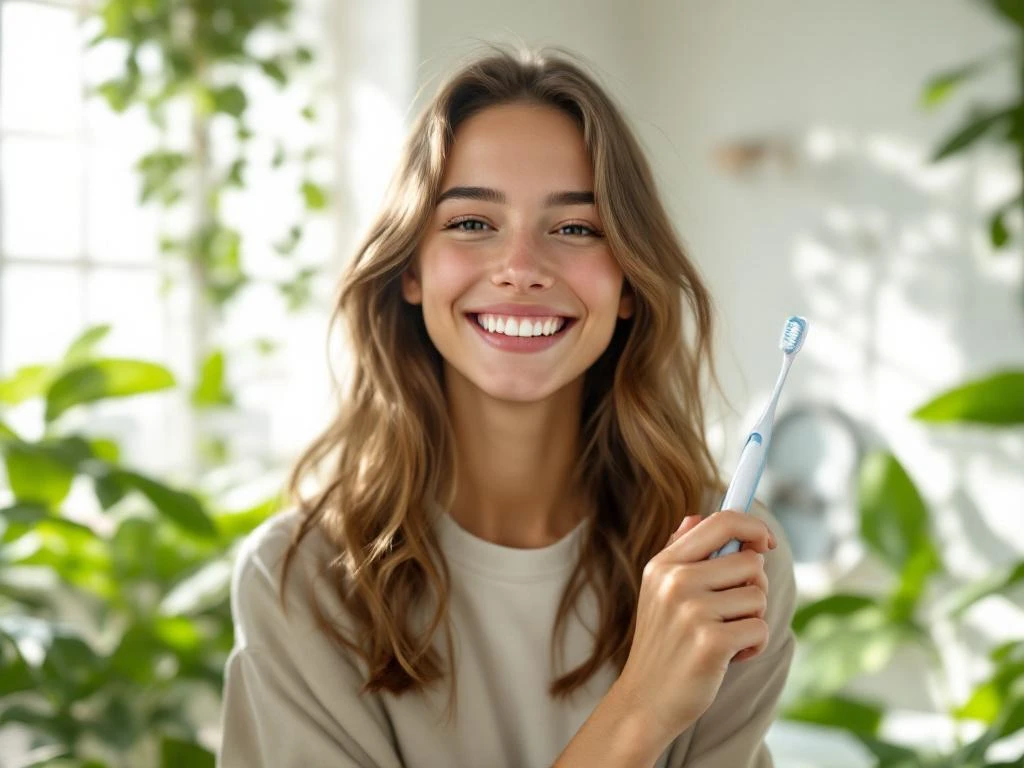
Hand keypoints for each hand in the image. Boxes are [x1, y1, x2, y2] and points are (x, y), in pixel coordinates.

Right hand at [611, 509, 776, 751]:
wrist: (646, 700)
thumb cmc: (662, 643)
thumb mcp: (658, 590)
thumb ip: (679, 551)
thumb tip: (696, 516)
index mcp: (664, 563)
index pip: (722, 521)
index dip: (754, 526)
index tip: (765, 543)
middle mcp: (676, 580)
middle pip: (750, 562)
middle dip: (753, 588)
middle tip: (732, 611)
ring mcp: (692, 610)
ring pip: (759, 597)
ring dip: (752, 621)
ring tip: (725, 637)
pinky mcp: (711, 642)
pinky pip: (760, 629)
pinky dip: (754, 647)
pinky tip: (729, 657)